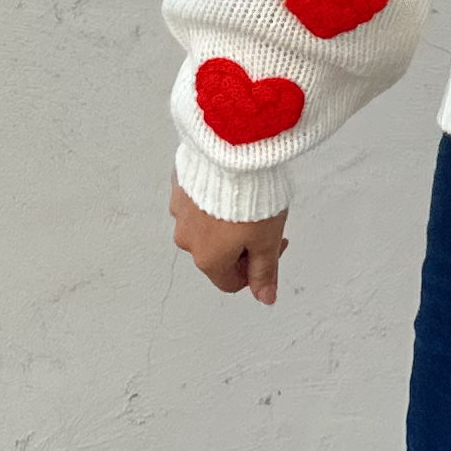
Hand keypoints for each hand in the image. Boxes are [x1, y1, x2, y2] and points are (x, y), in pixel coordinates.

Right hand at [172, 181, 287, 303]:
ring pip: (206, 227)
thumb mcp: (267, 240)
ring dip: (225, 221)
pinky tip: (231, 186)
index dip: (256, 270)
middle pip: (217, 255)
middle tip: (263, 222)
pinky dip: (213, 200)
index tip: (272, 248)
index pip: (231, 282)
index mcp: (209, 259)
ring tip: (247, 200)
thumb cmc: (250, 195)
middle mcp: (187, 239)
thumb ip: (265, 272)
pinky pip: (197, 201)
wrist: (232, 152)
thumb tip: (266, 298)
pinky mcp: (179, 187)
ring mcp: (179, 212)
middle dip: (240, 244)